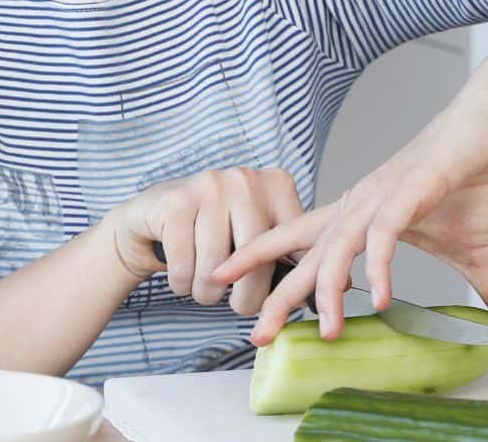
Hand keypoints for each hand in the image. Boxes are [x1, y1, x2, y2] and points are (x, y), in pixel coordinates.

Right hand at [105, 166, 303, 317]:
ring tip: (206, 290)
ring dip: (207, 293)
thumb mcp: (256, 235)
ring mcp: (210, 186)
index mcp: (276, 185)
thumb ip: (289, 254)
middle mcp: (246, 179)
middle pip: (257, 258)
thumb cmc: (213, 232)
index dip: (285, 284)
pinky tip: (182, 277)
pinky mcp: (176, 201)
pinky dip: (182, 285)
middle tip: (239, 308)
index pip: (291, 245)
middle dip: (247, 296)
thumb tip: (335, 285)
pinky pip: (185, 266)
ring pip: (217, 267)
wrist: (152, 215)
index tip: (277, 305)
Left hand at [213, 81, 487, 343]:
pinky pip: (383, 232)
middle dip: (278, 293)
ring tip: (328, 330)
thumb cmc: (475, 174)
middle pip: (308, 253)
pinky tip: (384, 297)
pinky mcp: (409, 189)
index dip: (265, 263)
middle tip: (256, 334)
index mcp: (362, 214)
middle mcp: (361, 204)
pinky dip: (380, 265)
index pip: (302, 242)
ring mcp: (382, 196)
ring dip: (329, 290)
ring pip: (340, 247)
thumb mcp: (477, 248)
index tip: (233, 290)